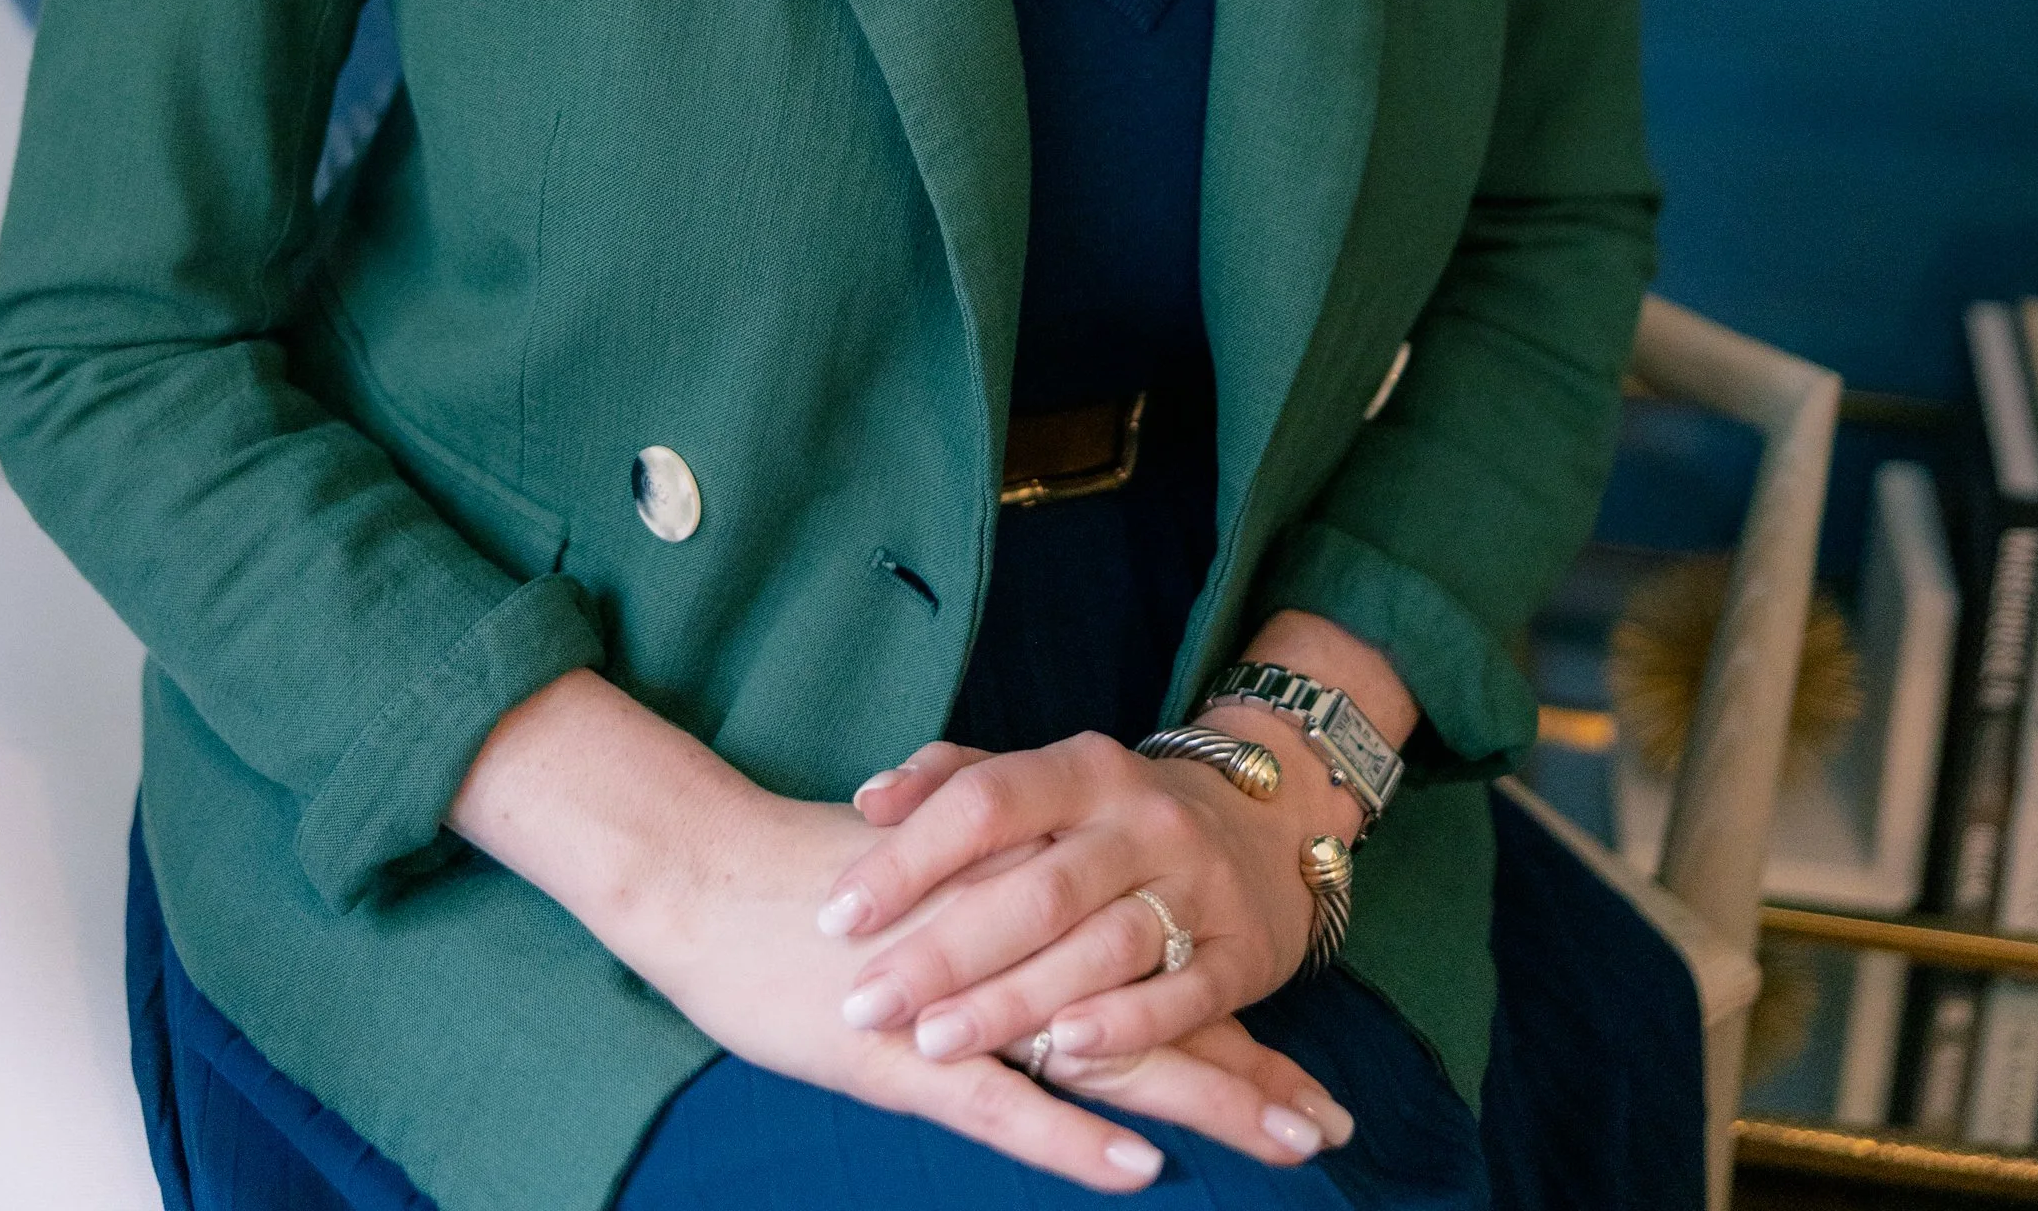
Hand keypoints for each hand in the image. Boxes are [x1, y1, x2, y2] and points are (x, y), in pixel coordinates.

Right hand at [450, 672, 1319, 1190]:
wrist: (704, 870)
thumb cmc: (804, 887)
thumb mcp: (922, 888)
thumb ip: (996, 914)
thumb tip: (1062, 950)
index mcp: (1022, 900)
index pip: (1150, 965)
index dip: (1230, 1021)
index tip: (1310, 1073)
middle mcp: (1013, 940)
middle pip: (1153, 1012)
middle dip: (1247, 1072)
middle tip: (1333, 1122)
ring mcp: (963, 1000)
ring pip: (1106, 1056)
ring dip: (1203, 1103)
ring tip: (1289, 1144)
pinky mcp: (905, 1051)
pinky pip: (1005, 1101)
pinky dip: (1075, 1136)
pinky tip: (1140, 1167)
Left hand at [821, 728, 1354, 1080]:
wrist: (1261, 827)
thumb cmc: (1109, 819)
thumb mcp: (1044, 781)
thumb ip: (954, 782)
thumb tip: (869, 801)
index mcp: (1082, 767)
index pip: (986, 800)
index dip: (909, 857)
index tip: (836, 915)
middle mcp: (1140, 818)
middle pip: (1037, 886)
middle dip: (945, 951)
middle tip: (866, 1002)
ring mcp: (1195, 883)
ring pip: (1102, 945)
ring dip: (1016, 999)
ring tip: (936, 1042)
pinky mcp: (1239, 951)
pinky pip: (1184, 993)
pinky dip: (1126, 1023)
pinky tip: (1066, 1052)